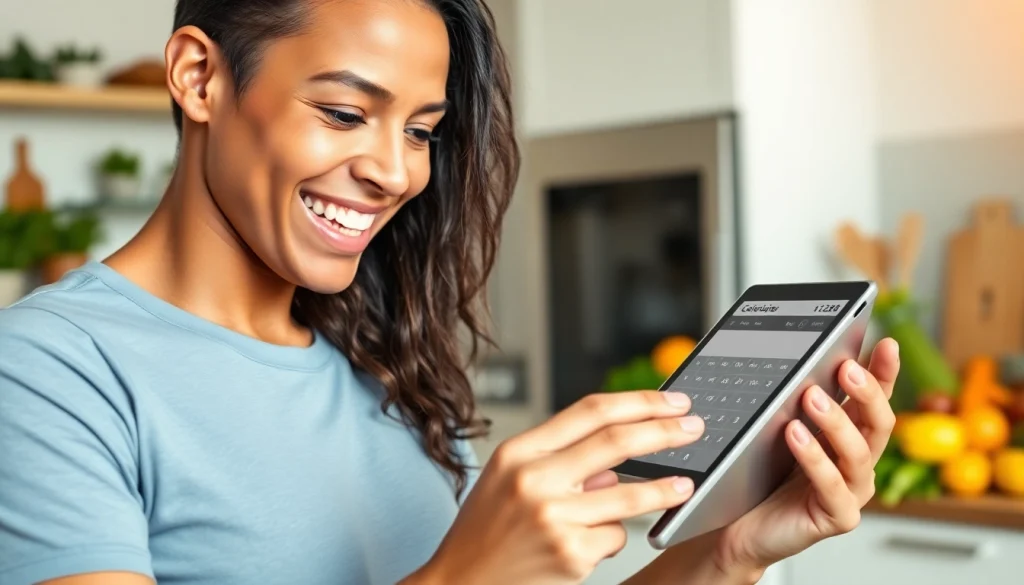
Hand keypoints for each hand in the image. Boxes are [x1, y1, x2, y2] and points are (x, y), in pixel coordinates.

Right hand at [410, 391, 706, 584]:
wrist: (458, 583)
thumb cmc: (486, 529)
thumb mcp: (509, 479)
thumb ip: (560, 460)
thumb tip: (618, 462)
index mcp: (519, 452)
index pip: (590, 411)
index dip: (639, 401)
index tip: (672, 401)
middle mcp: (534, 480)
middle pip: (616, 443)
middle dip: (665, 433)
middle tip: (694, 428)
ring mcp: (554, 519)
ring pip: (627, 498)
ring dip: (664, 490)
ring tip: (683, 486)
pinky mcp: (570, 555)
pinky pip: (613, 539)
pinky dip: (608, 540)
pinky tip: (583, 548)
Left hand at [713, 338, 899, 573]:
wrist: (736, 525)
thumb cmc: (757, 474)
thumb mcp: (774, 427)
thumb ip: (790, 399)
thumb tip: (791, 354)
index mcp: (848, 435)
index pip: (875, 399)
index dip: (884, 372)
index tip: (886, 343)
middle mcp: (857, 462)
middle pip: (878, 422)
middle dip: (866, 392)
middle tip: (846, 367)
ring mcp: (851, 491)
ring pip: (859, 453)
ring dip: (837, 421)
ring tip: (812, 396)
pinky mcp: (837, 516)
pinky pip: (832, 485)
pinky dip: (814, 458)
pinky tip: (795, 434)